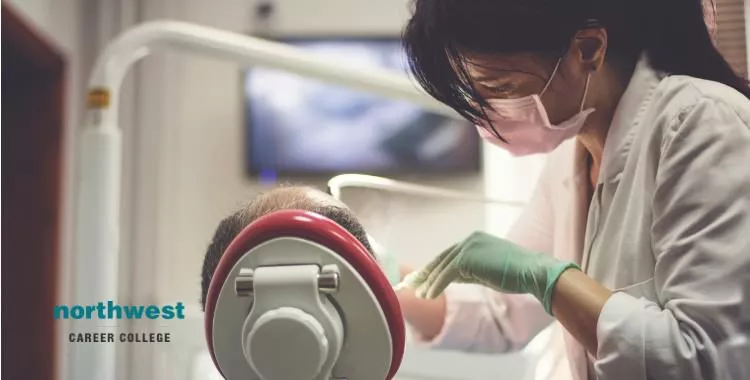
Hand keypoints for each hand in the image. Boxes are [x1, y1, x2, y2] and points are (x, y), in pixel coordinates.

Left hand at [396, 231, 578, 313]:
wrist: (532, 271)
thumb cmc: (516, 274)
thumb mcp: (488, 270)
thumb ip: (469, 270)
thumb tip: (452, 278)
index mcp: (475, 240)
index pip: (450, 254)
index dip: (435, 267)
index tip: (422, 277)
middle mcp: (470, 240)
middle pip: (442, 258)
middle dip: (425, 273)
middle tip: (411, 284)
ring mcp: (468, 247)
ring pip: (442, 267)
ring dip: (428, 282)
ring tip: (418, 294)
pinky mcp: (468, 258)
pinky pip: (446, 275)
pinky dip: (436, 286)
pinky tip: (428, 296)